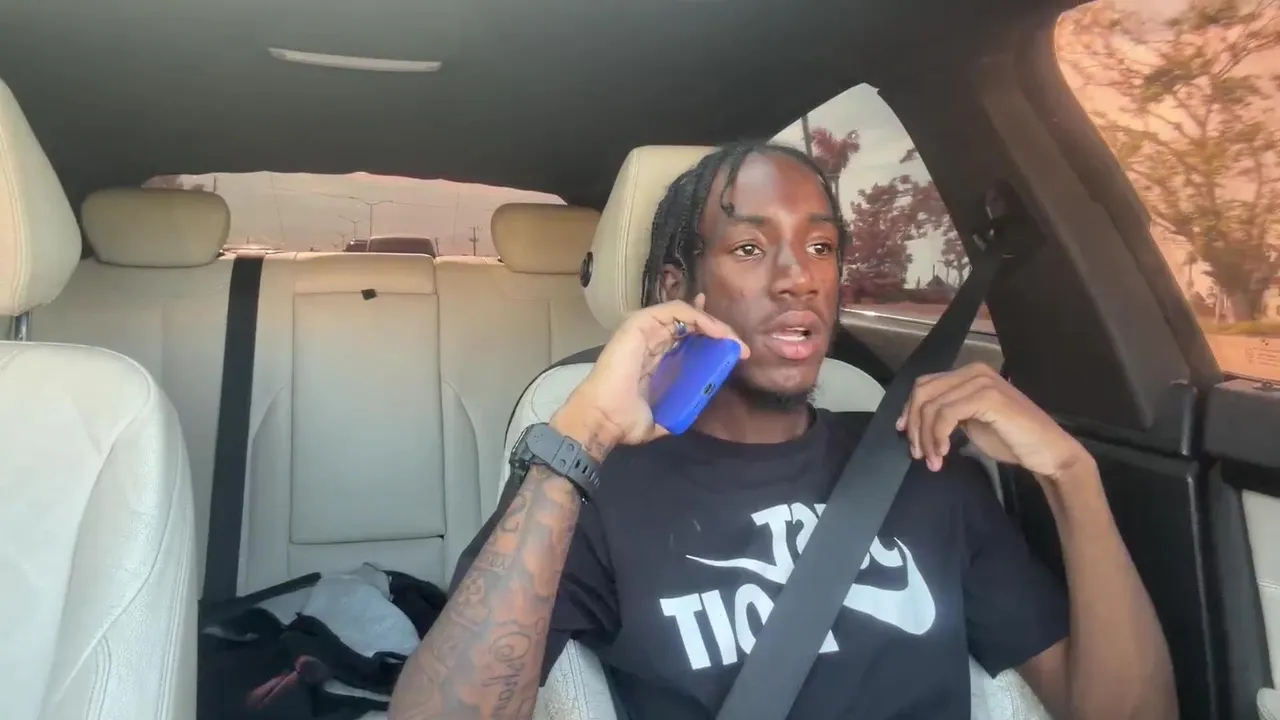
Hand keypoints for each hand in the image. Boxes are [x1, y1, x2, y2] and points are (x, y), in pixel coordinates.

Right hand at [553, 294, 747, 453]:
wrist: (604, 419)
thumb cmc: (625, 420)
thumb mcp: (662, 417)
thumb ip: (677, 410)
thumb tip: (694, 413)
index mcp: (653, 356)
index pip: (683, 334)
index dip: (706, 331)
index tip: (729, 341)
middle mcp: (648, 339)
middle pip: (687, 321)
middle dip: (716, 329)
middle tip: (737, 344)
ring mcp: (643, 329)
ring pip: (684, 313)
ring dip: (712, 323)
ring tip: (730, 340)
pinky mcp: (640, 323)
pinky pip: (675, 311)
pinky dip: (698, 317)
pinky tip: (715, 332)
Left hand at [896, 362, 1092, 479]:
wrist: (1047, 452)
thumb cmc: (1011, 439)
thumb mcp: (969, 422)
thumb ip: (946, 414)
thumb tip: (914, 421)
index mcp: (968, 374)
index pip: (925, 385)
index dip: (910, 410)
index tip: (905, 435)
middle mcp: (974, 371)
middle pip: (923, 392)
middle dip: (915, 426)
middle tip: (918, 454)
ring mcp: (982, 382)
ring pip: (933, 406)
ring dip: (926, 437)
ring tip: (933, 460)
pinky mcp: (989, 397)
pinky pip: (947, 414)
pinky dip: (938, 436)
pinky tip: (944, 453)